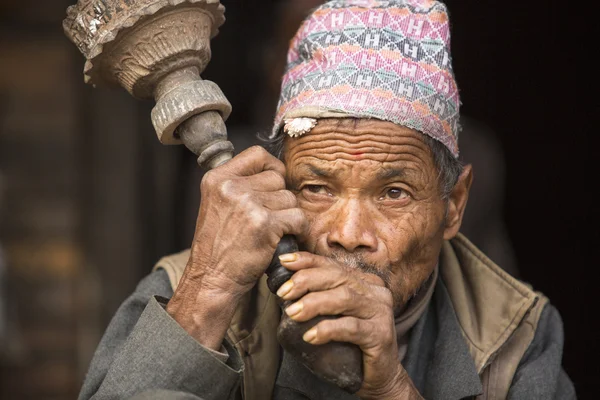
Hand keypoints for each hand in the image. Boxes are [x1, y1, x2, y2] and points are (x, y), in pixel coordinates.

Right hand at [167, 146, 306, 348]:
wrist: (212, 279)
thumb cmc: (219, 246)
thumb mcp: (217, 205)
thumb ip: (239, 185)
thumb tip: (273, 171)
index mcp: (217, 179)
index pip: (257, 154)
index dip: (271, 168)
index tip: (272, 185)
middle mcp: (231, 187)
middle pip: (277, 178)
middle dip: (279, 199)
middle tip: (270, 218)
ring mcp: (248, 204)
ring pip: (289, 199)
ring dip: (288, 216)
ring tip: (273, 232)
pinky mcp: (265, 223)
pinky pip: (297, 217)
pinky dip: (298, 230)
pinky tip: (285, 239)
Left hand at [277, 252, 422, 399]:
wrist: (381, 376)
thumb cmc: (353, 345)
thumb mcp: (335, 316)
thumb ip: (320, 298)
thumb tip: (284, 287)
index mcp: (364, 282)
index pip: (333, 265)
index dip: (308, 261)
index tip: (284, 262)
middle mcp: (375, 292)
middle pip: (338, 277)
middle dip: (307, 281)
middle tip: (283, 292)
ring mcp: (380, 312)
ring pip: (344, 298)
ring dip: (314, 303)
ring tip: (292, 313)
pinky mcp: (381, 335)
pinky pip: (351, 327)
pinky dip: (328, 329)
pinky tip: (310, 336)